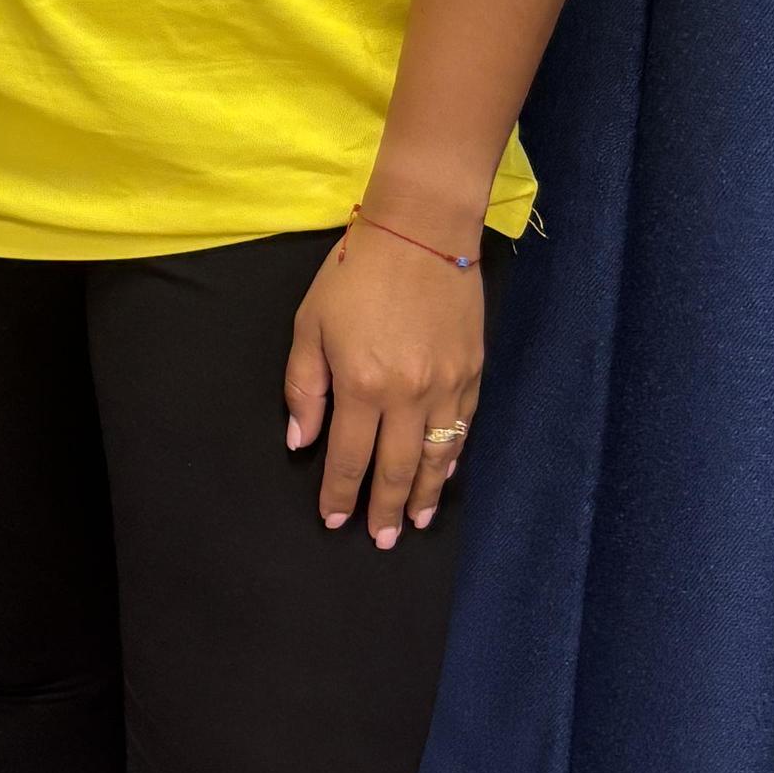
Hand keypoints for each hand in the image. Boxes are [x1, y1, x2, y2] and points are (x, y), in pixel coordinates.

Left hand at [283, 221, 482, 548]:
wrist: (420, 232)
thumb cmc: (354, 274)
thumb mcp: (310, 325)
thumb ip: (304, 387)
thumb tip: (299, 441)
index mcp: (360, 384)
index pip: (347, 456)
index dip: (339, 493)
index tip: (334, 520)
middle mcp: (407, 394)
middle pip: (396, 468)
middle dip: (386, 509)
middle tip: (382, 540)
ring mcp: (447, 386)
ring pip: (436, 456)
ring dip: (426, 494)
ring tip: (417, 523)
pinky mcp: (473, 372)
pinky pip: (463, 428)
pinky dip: (452, 457)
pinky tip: (444, 474)